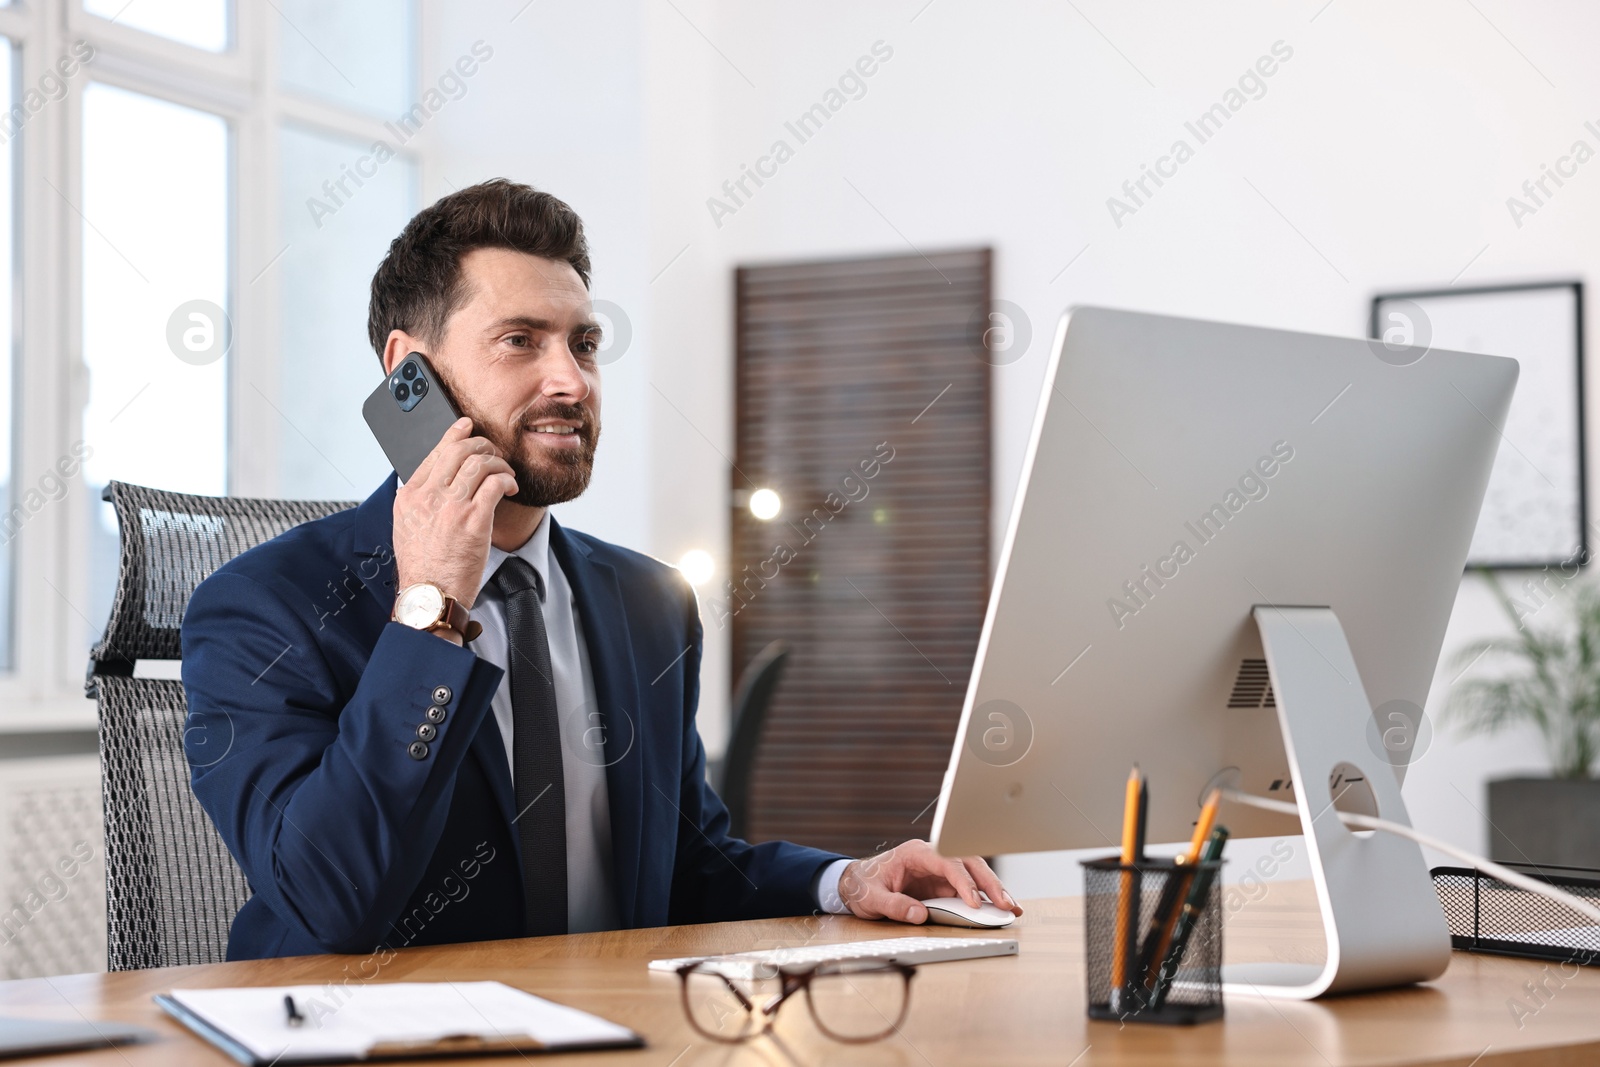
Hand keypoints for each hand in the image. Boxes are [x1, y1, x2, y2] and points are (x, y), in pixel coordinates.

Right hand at [393, 417, 517, 610]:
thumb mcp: (405, 527)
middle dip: (482, 445)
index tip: (467, 427)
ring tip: (506, 474)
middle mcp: (428, 496)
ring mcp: (451, 507)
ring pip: (480, 463)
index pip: (434, 453)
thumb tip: (431, 480)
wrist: (430, 596)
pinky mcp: (473, 520)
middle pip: (459, 451)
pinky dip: (506, 480)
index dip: (455, 435)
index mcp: (409, 496)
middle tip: (494, 452)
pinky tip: (510, 487)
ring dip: (499, 464)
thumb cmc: (423, 567)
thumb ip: (417, 501)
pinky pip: (495, 484)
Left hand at [836, 839, 1021, 923]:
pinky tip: (999, 906)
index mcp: (916, 853)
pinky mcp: (942, 882)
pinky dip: (984, 896)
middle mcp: (933, 856)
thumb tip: (919, 916)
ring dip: (993, 888)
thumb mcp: (872, 899)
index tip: (973, 902)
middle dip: (989, 883)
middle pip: (968, 863)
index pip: (948, 862)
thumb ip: (894, 906)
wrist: (854, 882)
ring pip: (974, 872)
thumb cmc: (863, 885)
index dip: (963, 881)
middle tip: (1006, 903)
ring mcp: (939, 869)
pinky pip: (968, 886)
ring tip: (1011, 906)